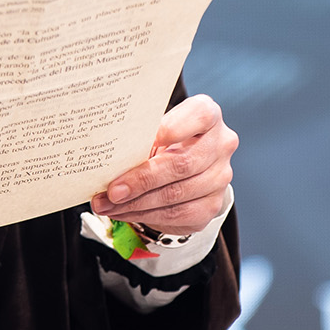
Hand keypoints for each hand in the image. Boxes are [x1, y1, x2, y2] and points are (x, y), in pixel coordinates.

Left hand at [92, 94, 238, 237]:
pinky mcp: (211, 205)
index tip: (140, 141)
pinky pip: (176, 215)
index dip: (170, 129)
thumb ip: (142, 138)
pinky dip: (144, 215)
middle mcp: (221, 144)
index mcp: (207, 114)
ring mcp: (220, 177)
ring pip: (176, 195)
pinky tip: (123, 213)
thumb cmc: (164, 140)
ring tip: (108, 205)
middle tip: (112, 190)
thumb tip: (111, 161)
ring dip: (136, 203)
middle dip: (142, 180)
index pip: (198, 116)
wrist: (185, 167)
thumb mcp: (155, 129)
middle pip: (182, 164)